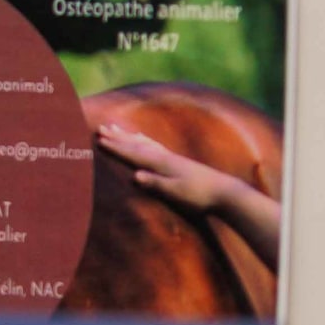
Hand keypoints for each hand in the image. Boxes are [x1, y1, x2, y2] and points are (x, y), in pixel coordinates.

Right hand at [96, 124, 231, 213]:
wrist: (225, 192)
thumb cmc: (199, 196)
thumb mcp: (176, 193)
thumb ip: (156, 183)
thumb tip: (135, 175)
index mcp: (162, 164)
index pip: (134, 153)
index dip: (116, 147)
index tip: (99, 139)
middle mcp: (165, 157)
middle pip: (136, 143)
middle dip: (118, 137)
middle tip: (101, 127)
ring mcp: (172, 157)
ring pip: (144, 142)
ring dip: (128, 135)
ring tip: (116, 128)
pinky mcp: (178, 161)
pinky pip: (154, 145)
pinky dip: (144, 139)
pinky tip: (143, 139)